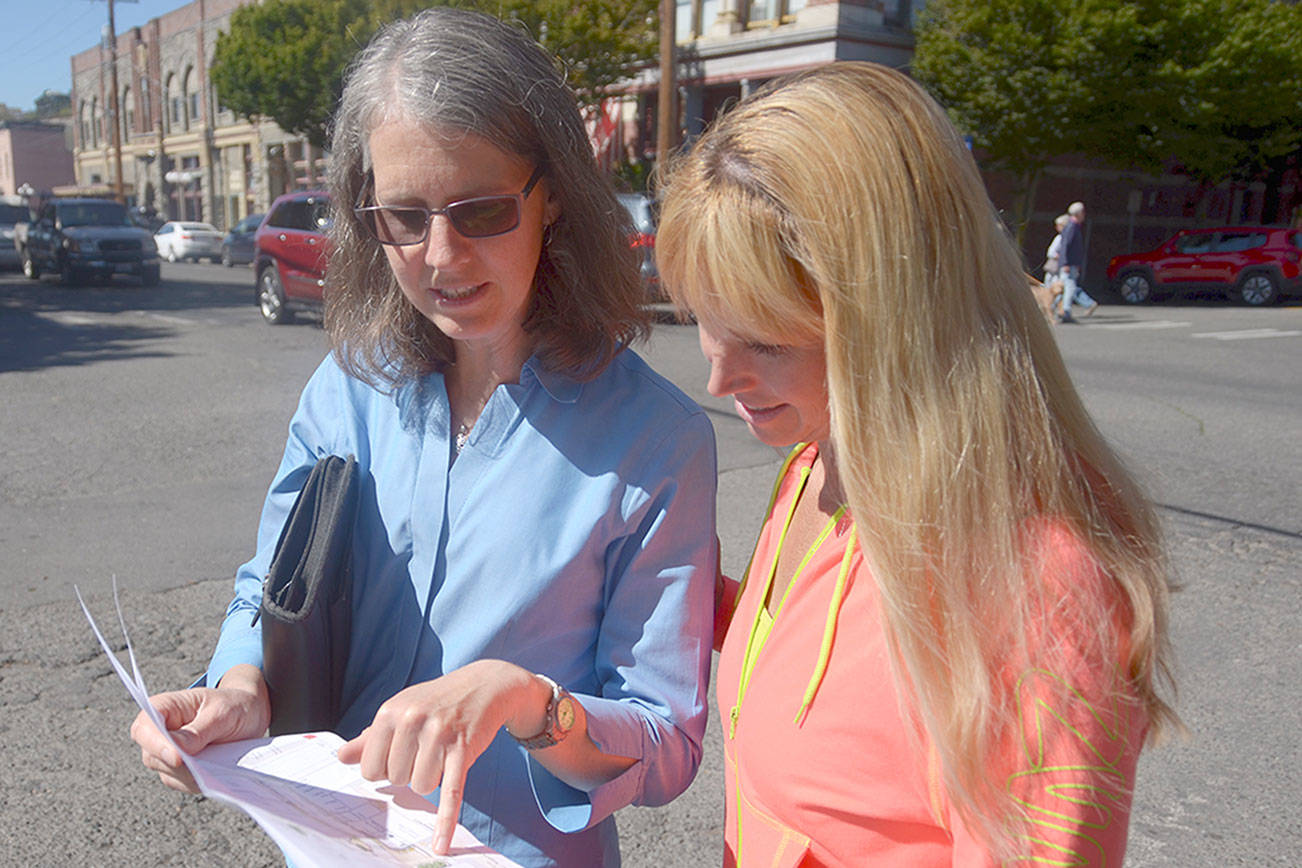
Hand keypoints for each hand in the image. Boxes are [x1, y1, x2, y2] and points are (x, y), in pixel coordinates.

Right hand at [130, 664, 270, 793]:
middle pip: (153, 756)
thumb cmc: (234, 705)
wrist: (250, 715)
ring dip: (192, 774)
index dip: (155, 744)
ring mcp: (167, 753)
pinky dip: (199, 781)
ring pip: (167, 773)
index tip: (178, 758)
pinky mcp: (179, 770)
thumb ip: (199, 731)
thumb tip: (177, 752)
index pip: (144, 727)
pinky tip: (217, 771)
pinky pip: (182, 783)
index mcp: (164, 707)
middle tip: (209, 764)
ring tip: (219, 762)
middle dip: (179, 764)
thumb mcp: (222, 712)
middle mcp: (159, 732)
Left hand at [337, 660, 545, 854]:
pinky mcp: (463, 748)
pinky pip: (450, 791)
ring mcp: (439, 733)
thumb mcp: (401, 710)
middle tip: (424, 751)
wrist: (484, 684)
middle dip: (410, 773)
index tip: (398, 757)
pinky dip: (445, 820)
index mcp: (390, 712)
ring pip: (422, 786)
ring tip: (440, 757)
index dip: (384, 771)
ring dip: (431, 780)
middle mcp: (411, 720)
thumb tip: (341, 756)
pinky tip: (441, 843)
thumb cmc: (437, 701)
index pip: (370, 768)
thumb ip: (370, 737)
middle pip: (396, 779)